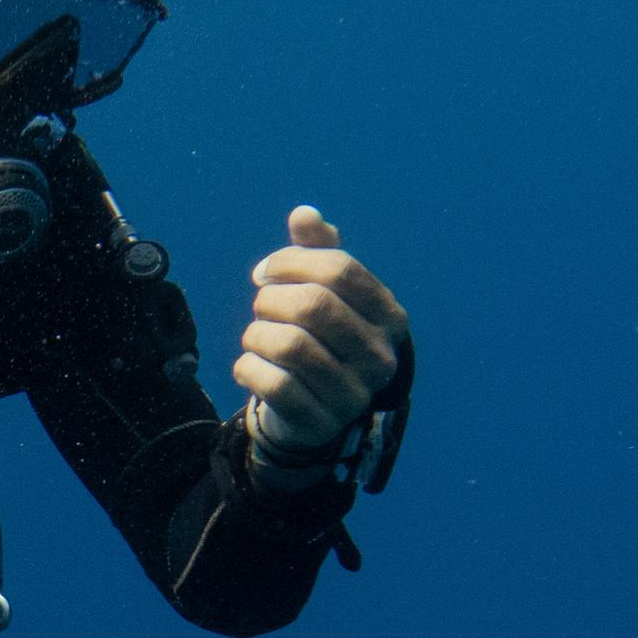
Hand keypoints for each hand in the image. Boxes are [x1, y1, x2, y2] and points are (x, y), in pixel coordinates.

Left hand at [235, 207, 409, 476]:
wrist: (313, 410)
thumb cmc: (318, 338)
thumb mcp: (323, 292)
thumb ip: (316, 251)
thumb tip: (305, 214)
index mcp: (390, 317)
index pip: (340, 270)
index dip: (292, 262)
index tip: (266, 272)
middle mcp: (381, 358)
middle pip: (313, 305)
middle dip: (271, 299)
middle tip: (261, 307)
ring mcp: (354, 395)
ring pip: (290, 345)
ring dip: (257, 334)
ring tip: (256, 336)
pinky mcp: (320, 423)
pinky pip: (273, 383)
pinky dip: (248, 367)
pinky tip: (250, 364)